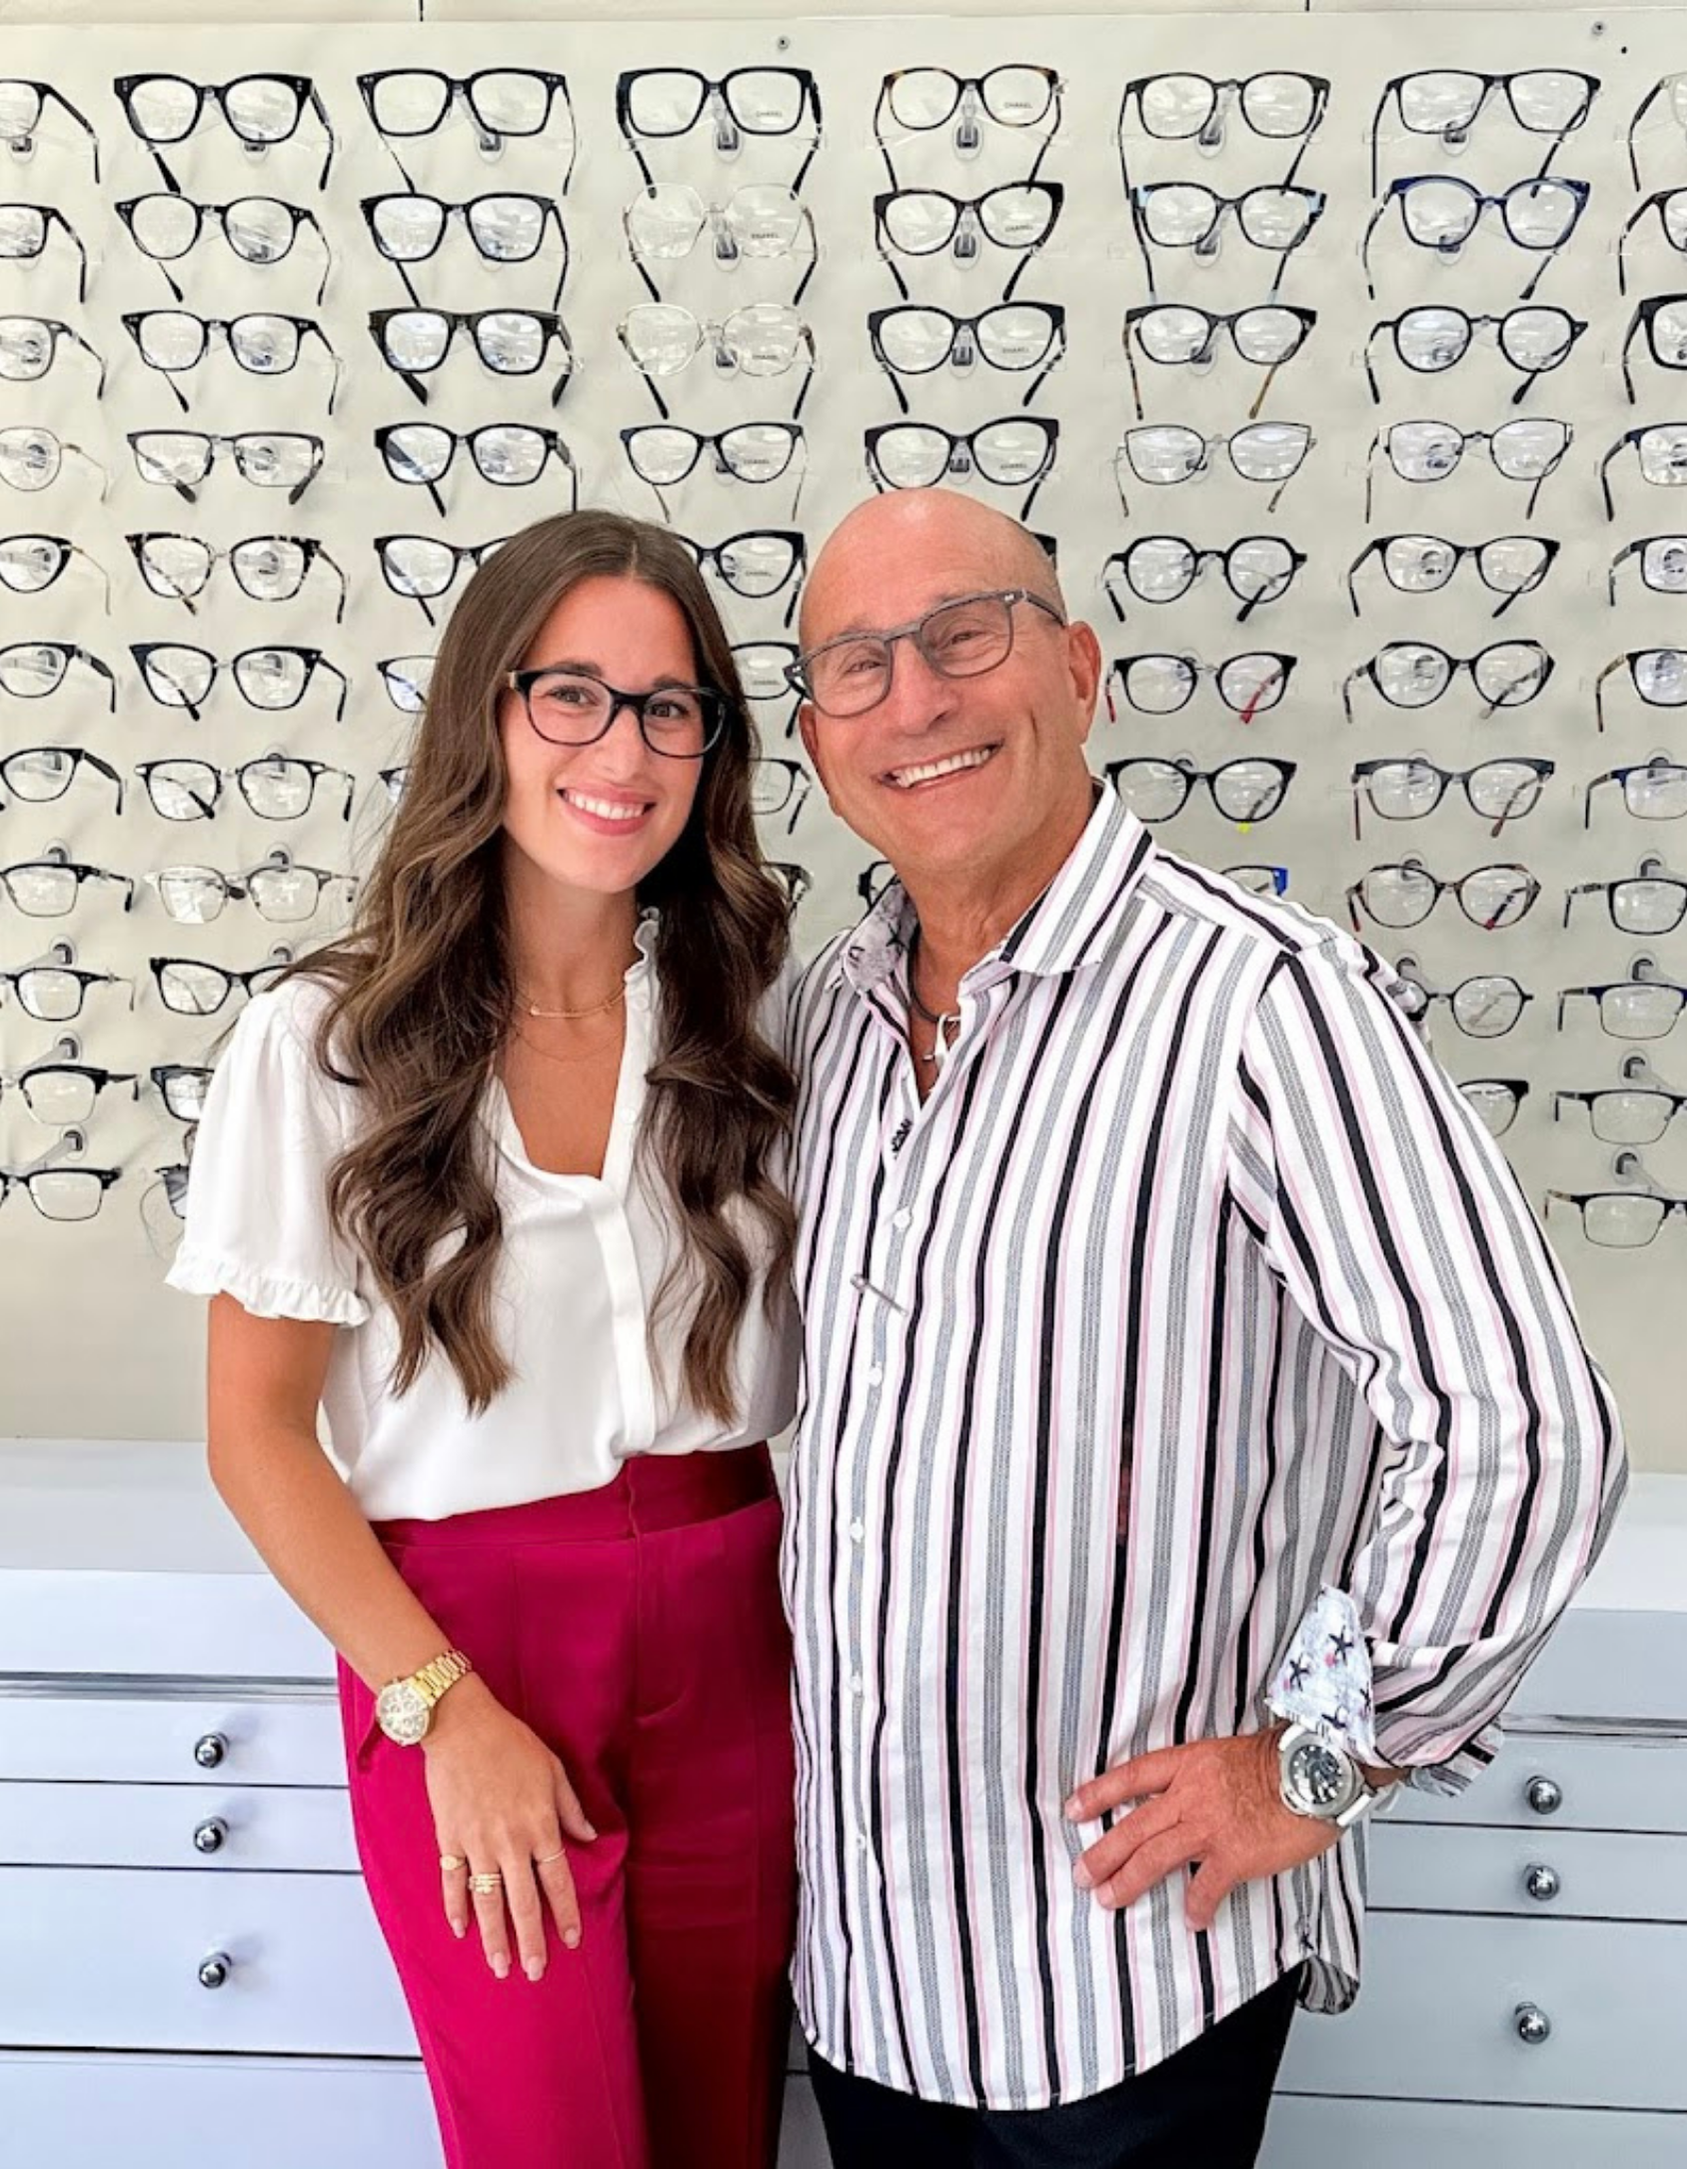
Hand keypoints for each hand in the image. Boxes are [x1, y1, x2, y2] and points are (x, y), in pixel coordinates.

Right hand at [422, 1676, 596, 1981]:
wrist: (461, 1725)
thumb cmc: (511, 1742)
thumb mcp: (553, 1770)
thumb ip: (571, 1809)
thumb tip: (589, 1837)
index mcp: (539, 1824)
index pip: (557, 1880)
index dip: (565, 1912)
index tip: (571, 1940)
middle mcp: (510, 1841)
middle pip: (522, 1901)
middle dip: (530, 1940)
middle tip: (534, 1972)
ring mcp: (476, 1843)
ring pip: (487, 1901)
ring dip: (494, 1937)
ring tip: (500, 1967)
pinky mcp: (449, 1838)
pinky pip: (452, 1881)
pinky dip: (455, 1907)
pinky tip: (461, 1931)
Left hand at [1064, 1728, 1335, 1932]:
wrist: (1318, 1769)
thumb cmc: (1283, 1761)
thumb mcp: (1229, 1755)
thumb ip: (1203, 1777)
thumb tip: (1187, 1800)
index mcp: (1188, 1764)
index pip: (1131, 1777)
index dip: (1099, 1793)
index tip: (1074, 1809)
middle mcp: (1190, 1794)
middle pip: (1133, 1826)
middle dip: (1103, 1853)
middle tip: (1081, 1875)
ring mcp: (1210, 1825)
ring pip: (1154, 1855)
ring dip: (1127, 1881)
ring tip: (1109, 1900)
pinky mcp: (1235, 1854)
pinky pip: (1205, 1886)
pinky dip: (1196, 1905)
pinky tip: (1192, 1920)